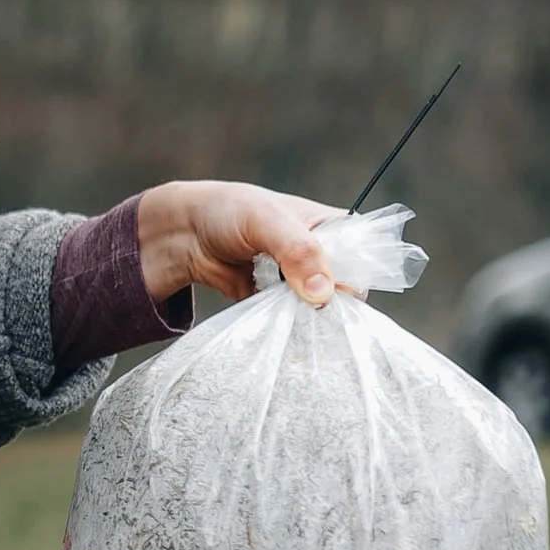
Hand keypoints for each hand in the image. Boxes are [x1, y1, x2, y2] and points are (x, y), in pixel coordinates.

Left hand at [134, 180, 347, 309]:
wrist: (186, 233)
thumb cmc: (230, 212)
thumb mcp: (267, 222)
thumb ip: (297, 252)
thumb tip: (323, 293)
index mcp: (331, 227)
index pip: (362, 255)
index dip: (356, 276)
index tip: (339, 295)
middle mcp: (321, 254)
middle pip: (344, 287)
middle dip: (334, 304)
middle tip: (315, 315)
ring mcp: (299, 281)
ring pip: (319, 308)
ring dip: (311, 320)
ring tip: (302, 328)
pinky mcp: (277, 302)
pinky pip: (292, 322)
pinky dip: (289, 330)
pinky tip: (286, 337)